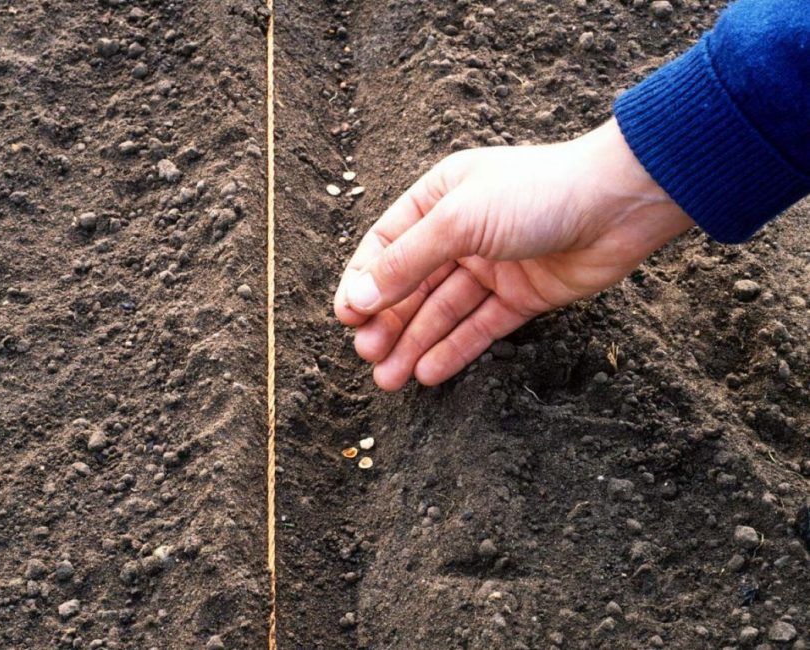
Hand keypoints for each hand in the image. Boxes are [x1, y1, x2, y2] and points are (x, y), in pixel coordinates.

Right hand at [334, 119, 692, 390]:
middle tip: (367, 356)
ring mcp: (493, 266)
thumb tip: (358, 298)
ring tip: (389, 379)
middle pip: (413, 284)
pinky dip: (455, 349)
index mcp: (439, 199)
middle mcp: (462, 233)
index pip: (387, 245)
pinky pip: (480, 327)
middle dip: (388, 321)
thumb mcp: (459, 221)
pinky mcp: (522, 296)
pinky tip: (429, 373)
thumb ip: (407, 262)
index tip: (347, 318)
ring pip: (443, 311)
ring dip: (415, 343)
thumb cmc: (537, 193)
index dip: (363, 282)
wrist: (619, 204)